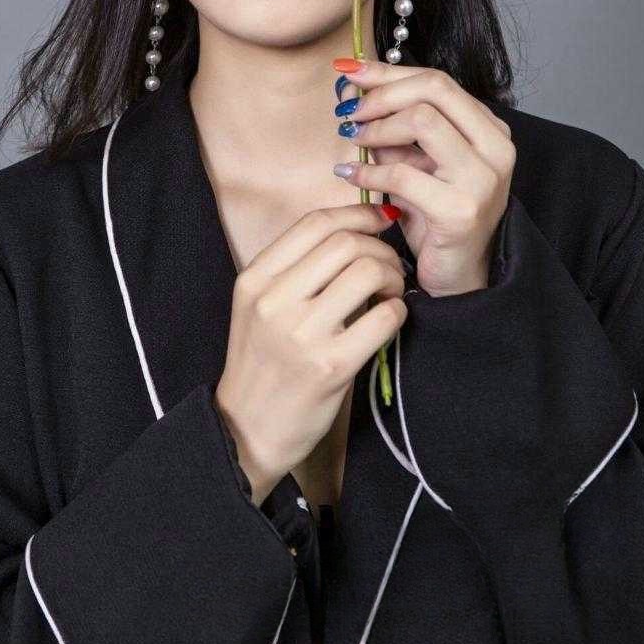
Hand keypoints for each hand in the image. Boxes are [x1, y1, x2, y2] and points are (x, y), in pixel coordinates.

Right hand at [214, 203, 407, 504]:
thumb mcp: (257, 307)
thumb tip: (349, 228)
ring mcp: (302, 334)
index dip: (357, 212)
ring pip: (367, 272)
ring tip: (390, 293)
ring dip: (392, 276)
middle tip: (389, 266)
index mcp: (254, 280)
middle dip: (379, 247)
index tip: (379, 220)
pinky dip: (397, 311)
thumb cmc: (261, 363)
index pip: (315, 223)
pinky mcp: (331, 366)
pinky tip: (391, 319)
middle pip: (345, 242)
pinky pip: (383, 318)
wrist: (246, 430)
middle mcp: (274, 301)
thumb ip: (292, 269)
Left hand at [333, 60, 515, 296]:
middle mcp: (496, 148)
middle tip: (349, 110)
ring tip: (353, 140)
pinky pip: (403, 173)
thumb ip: (394, 128)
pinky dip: (369, 171)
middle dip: (382, 93)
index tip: (349, 70)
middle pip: (434, 89)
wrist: (457, 279)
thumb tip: (353, 88)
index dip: (388, 71)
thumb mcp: (416, 163)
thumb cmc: (435, 218)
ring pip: (422, 120)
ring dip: (377, 127)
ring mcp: (483, 179)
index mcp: (489, 129)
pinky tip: (351, 175)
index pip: (437, 80)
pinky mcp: (461, 210)